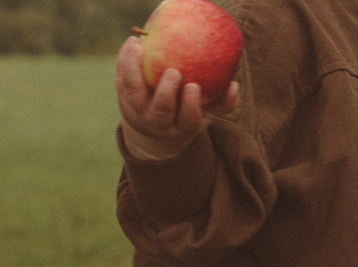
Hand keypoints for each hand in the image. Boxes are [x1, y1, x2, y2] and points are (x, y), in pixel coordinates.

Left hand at [116, 36, 239, 161]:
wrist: (155, 132)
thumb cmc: (187, 115)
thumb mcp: (206, 115)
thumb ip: (223, 102)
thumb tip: (234, 86)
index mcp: (182, 127)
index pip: (187, 121)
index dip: (190, 106)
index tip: (194, 87)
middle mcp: (159, 123)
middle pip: (161, 111)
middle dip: (166, 93)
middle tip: (173, 72)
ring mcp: (139, 113)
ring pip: (134, 94)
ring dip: (135, 70)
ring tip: (139, 47)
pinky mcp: (124, 100)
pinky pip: (122, 80)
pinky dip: (125, 61)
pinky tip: (133, 43)